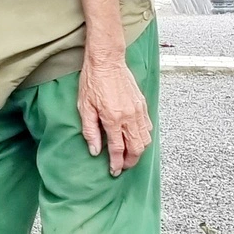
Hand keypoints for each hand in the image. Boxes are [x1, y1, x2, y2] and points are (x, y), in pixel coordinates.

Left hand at [77, 52, 151, 175]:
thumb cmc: (92, 82)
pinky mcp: (142, 104)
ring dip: (139, 151)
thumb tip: (95, 151)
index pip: (117, 149)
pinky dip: (144, 137)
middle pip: (136, 148)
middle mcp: (129, 117)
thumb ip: (90, 131)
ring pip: (145, 139)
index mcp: (113, 119)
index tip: (114, 171)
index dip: (116, 163)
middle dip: (131, 161)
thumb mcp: (84, 107)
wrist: (107, 61)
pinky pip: (148, 126)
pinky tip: (135, 138)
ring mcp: (138, 111)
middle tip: (123, 167)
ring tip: (129, 155)